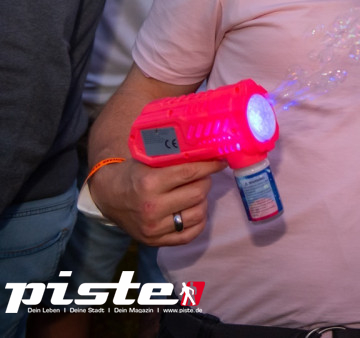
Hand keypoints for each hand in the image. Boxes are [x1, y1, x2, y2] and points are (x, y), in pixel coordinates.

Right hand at [89, 157, 225, 245]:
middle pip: (198, 193)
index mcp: (149, 183)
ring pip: (199, 213)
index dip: (210, 165)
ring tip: (195, 192)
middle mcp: (152, 208)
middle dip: (205, 181)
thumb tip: (207, 150)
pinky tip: (192, 209)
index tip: (220, 162)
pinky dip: (198, 220)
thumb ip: (174, 156)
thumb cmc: (133, 174)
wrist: (109, 197)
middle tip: (202, 177)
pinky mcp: (156, 241)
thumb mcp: (148, 159)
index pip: (190, 173)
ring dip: (202, 201)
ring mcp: (154, 228)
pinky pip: (192, 233)